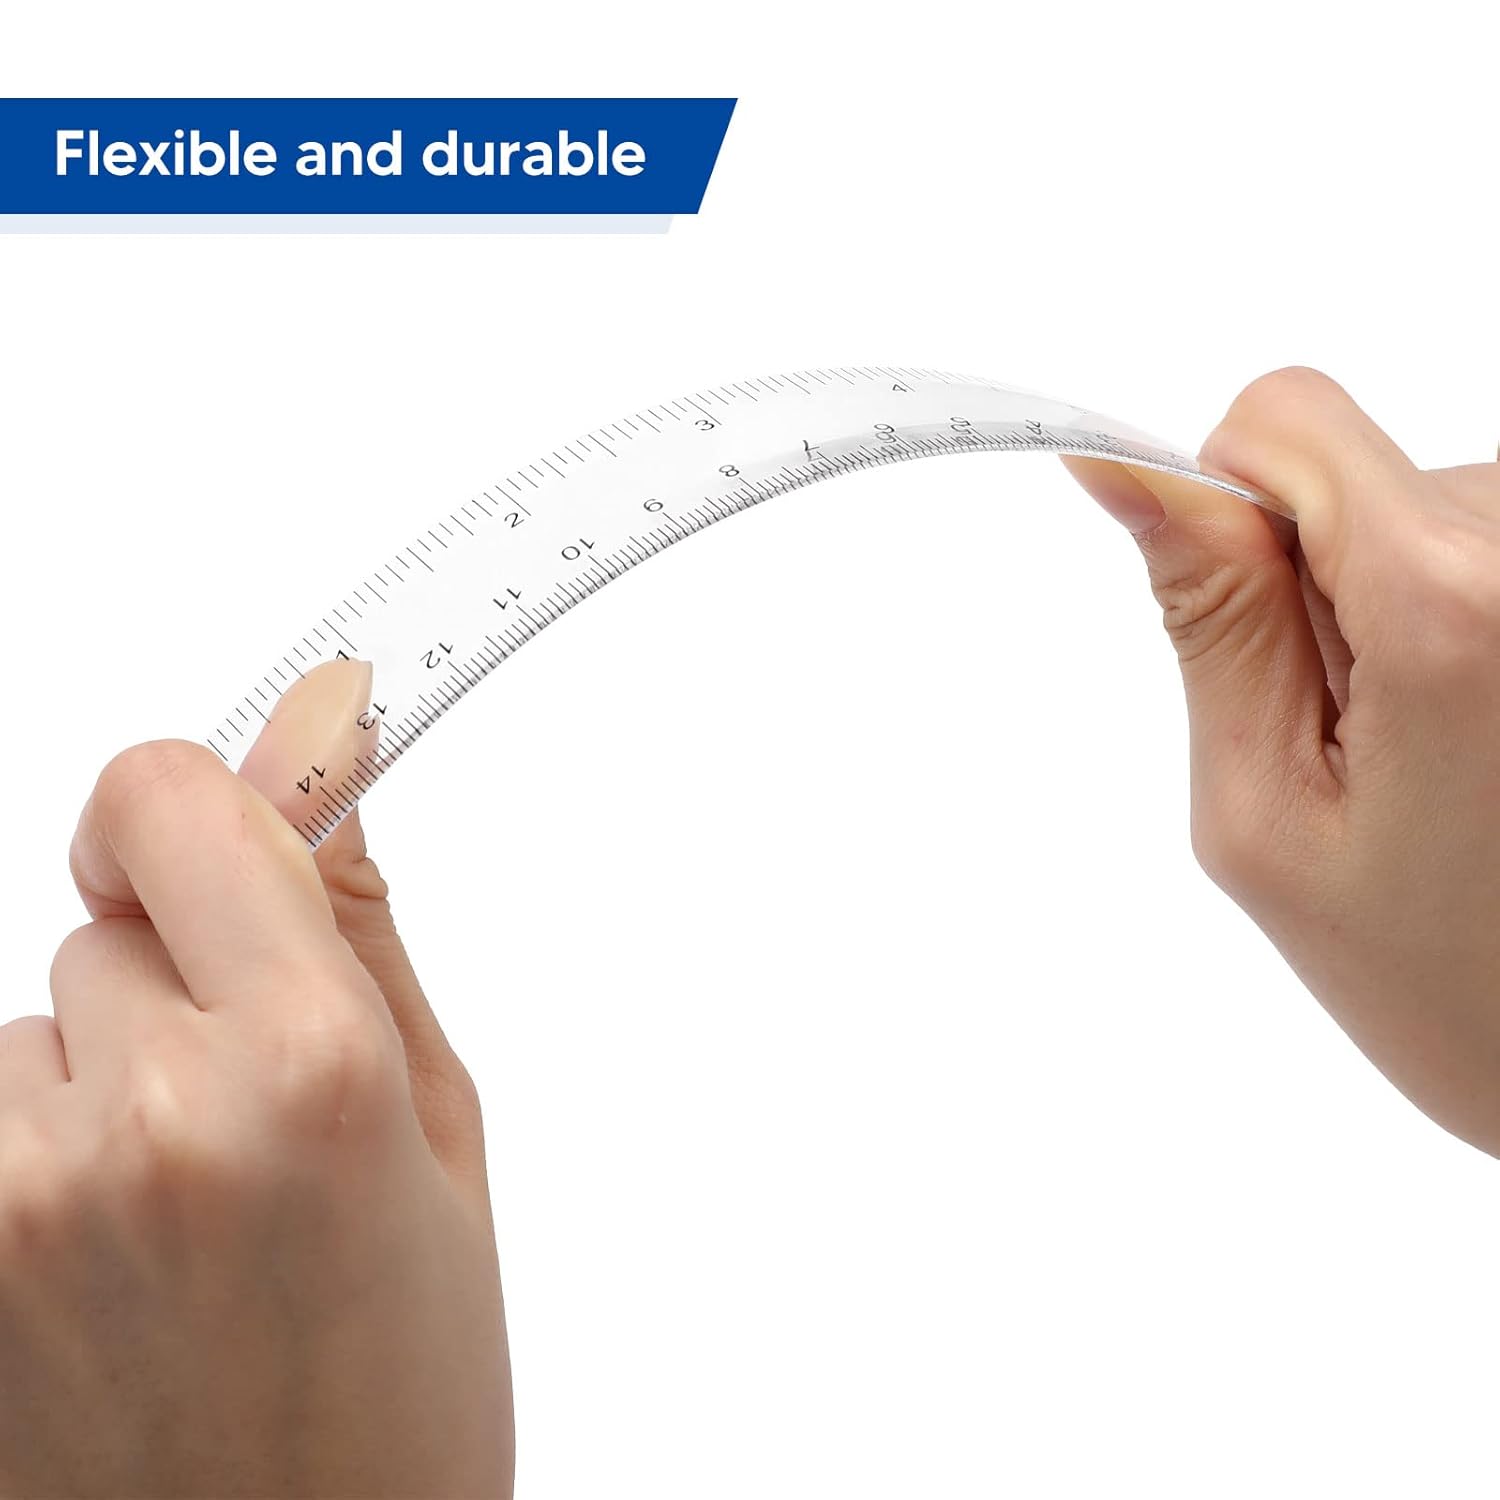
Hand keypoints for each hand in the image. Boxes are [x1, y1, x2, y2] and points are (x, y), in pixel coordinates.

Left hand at [0, 662, 512, 1497]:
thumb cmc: (404, 1390)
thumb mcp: (440, 1138)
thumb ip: (362, 935)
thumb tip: (325, 767)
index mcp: (308, 1067)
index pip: (167, 798)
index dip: (193, 809)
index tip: (222, 856)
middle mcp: (147, 1116)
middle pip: (107, 918)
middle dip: (179, 980)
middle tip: (253, 1116)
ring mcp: (19, 1197)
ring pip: (38, 1025)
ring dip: (99, 1078)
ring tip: (181, 1219)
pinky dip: (38, 1155)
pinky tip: (110, 1264)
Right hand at [1065, 368, 1499, 1156]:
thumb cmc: (1444, 978)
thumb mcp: (1266, 814)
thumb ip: (1210, 625)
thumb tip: (1128, 474)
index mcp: (1452, 603)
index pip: (1282, 418)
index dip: (1218, 506)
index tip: (1230, 621)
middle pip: (1348, 475)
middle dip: (1311, 590)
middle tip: (1356, 743)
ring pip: (1415, 511)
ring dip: (1387, 617)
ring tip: (1428, 756)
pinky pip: (1477, 549)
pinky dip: (1449, 627)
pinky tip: (1475, 738)